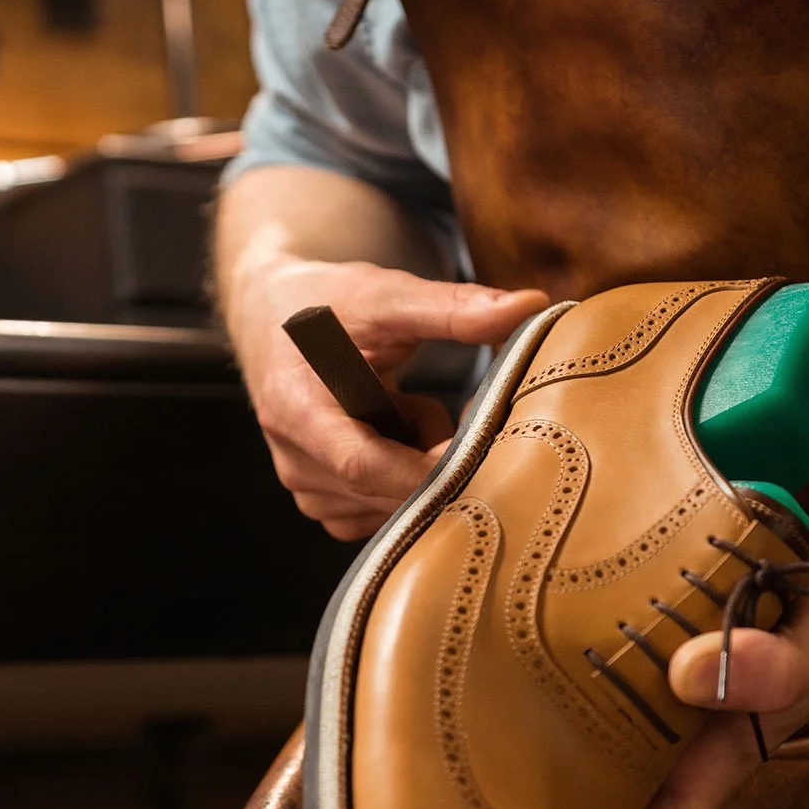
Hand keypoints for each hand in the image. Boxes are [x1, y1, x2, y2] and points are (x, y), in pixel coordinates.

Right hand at [230, 257, 549, 539]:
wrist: (276, 322)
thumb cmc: (328, 305)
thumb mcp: (387, 295)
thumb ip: (455, 307)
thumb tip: (532, 304)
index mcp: (296, 410)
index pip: (364, 466)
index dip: (428, 469)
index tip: (479, 446)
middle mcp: (295, 462)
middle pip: (388, 493)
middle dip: (439, 462)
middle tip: (465, 413)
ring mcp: (307, 490)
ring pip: (393, 508)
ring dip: (422, 467)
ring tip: (408, 408)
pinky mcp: (324, 504)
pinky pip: (385, 513)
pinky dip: (406, 480)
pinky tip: (397, 437)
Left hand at [559, 531, 808, 808]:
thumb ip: (781, 663)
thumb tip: (690, 675)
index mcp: (717, 755)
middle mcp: (678, 738)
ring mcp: (658, 700)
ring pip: (590, 761)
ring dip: (539, 793)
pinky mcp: (644, 656)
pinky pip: (591, 694)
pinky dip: (551, 710)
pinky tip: (499, 706)